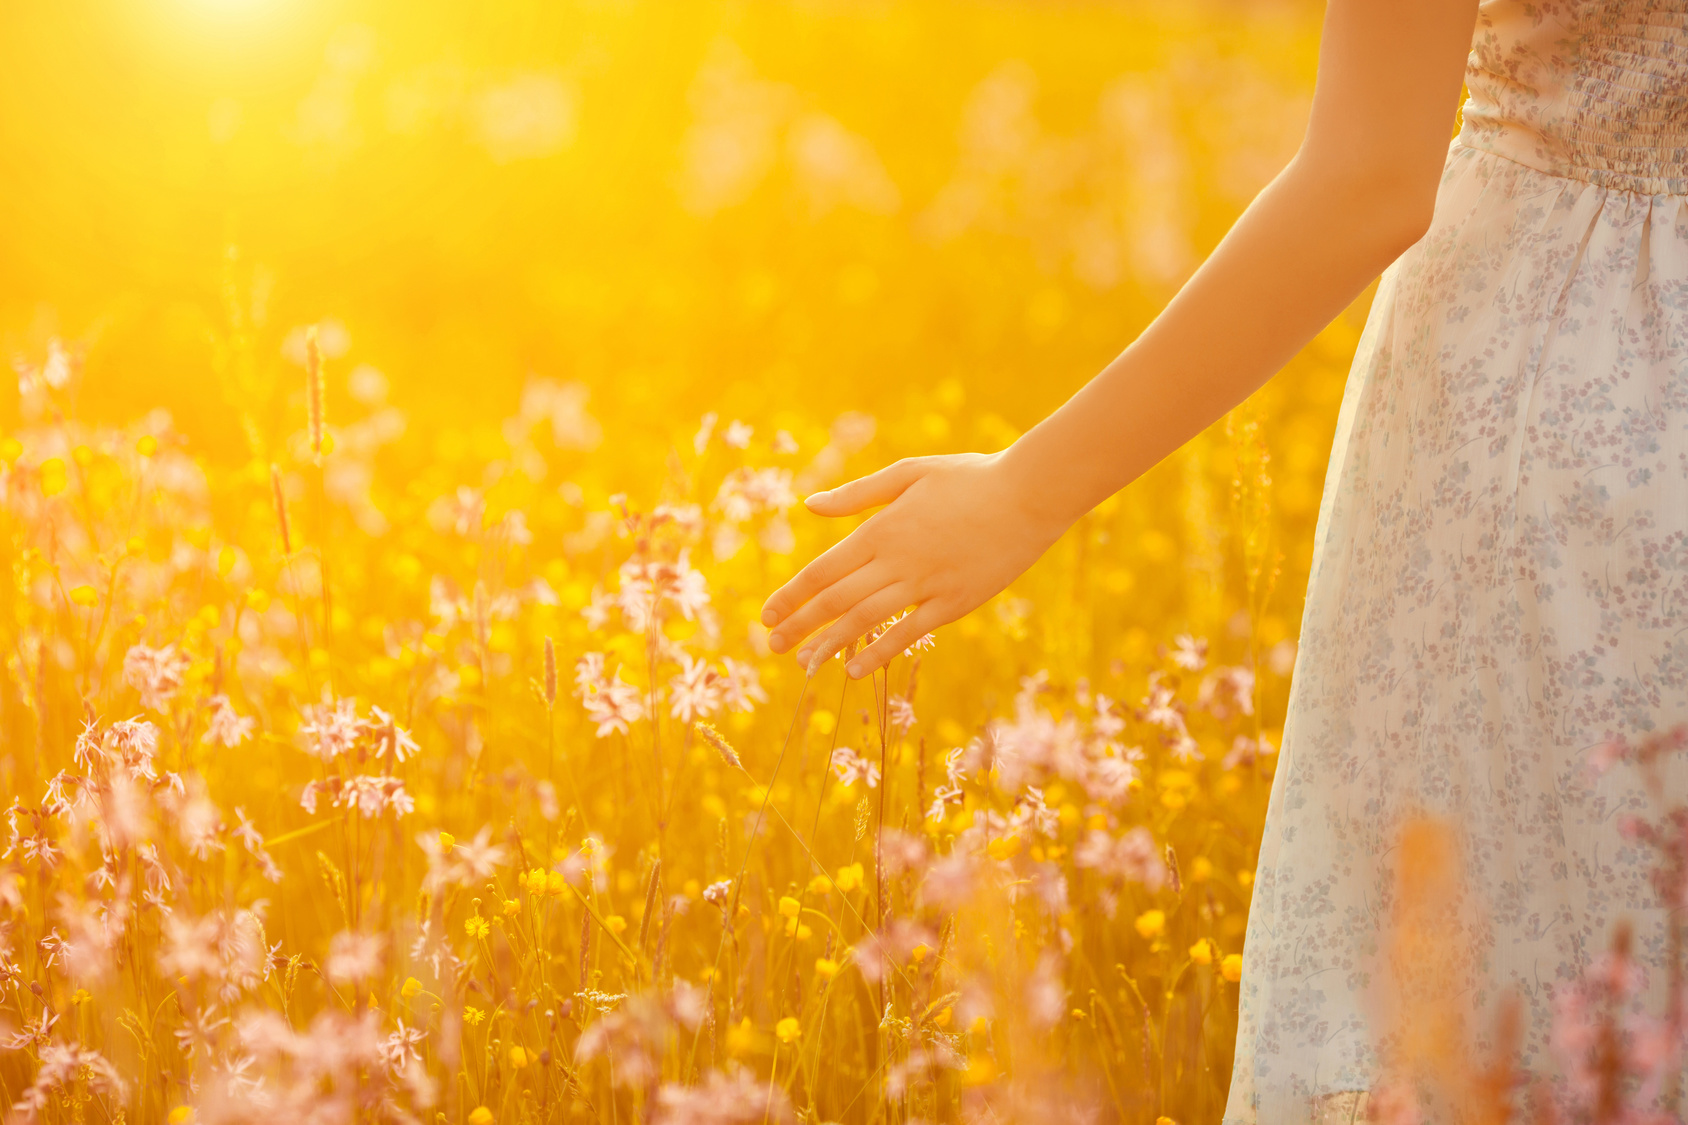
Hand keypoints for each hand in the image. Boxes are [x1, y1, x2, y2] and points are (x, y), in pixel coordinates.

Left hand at [760, 451, 1069, 678]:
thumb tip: (810, 505)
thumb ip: (857, 494)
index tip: (767, 615)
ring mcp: (927, 585)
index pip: (823, 570)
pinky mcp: (955, 603)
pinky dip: (878, 653)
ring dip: (830, 645)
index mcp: (881, 528)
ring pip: (866, 621)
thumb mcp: (909, 473)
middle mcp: (898, 560)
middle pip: (836, 600)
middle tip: (773, 647)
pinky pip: (909, 634)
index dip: (792, 595)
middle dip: (800, 626)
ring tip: (805, 665)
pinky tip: (854, 671)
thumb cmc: (969, 477)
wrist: (1030, 493)